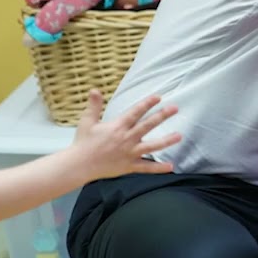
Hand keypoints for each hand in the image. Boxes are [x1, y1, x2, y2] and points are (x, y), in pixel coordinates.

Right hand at [65, 90, 179, 180]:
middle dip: (162, 116)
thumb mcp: (87, 121)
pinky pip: (146, 168)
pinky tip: (171, 166)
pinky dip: (158, 168)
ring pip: (151, 146)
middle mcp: (126, 138)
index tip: (159, 97)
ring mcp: (129, 153)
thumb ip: (94, 106)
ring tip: (179, 136)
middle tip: (175, 108)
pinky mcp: (129, 166)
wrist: (78, 165)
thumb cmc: (83, 142)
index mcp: (117, 127)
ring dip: (166, 141)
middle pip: (147, 125)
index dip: (147, 104)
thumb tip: (94, 89)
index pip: (135, 112)